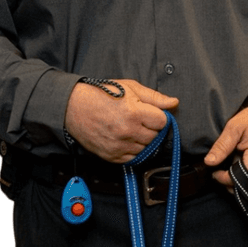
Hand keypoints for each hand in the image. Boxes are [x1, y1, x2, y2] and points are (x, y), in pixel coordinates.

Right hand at [64, 79, 178, 161]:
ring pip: (146, 149)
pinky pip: (133, 159)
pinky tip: (126, 139)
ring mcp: (120, 146)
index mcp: (134, 113)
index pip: (163, 122)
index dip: (159, 117)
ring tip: (131, 128)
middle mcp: (128, 131)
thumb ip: (154, 97)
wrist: (73, 107)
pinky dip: (133, 151)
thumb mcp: (129, 88)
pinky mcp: (112, 156)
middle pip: (155, 137)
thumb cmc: (101, 94)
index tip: (151, 114)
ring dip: (143, 141)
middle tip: (140, 120)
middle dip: (151, 128)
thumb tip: (174, 102)